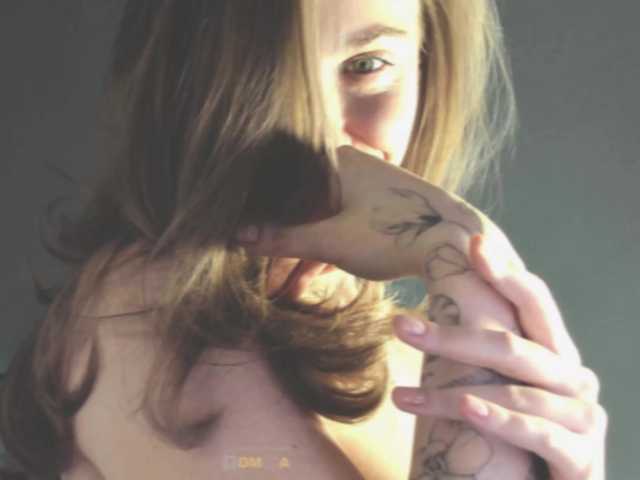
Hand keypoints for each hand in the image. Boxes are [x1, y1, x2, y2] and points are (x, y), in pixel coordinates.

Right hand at [233, 145, 517, 283]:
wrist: (457, 243)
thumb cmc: (396, 233)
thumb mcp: (333, 241)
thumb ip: (284, 238)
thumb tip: (237, 237)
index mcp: (335, 161)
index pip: (283, 180)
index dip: (259, 209)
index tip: (240, 235)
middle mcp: (349, 167)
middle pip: (299, 201)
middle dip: (278, 238)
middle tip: (258, 267)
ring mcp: (365, 188)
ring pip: (319, 218)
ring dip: (300, 249)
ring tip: (278, 284)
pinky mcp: (378, 209)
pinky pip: (339, 227)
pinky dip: (322, 250)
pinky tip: (305, 280)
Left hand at [391, 235, 607, 479]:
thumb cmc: (527, 434)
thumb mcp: (507, 389)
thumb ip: (489, 357)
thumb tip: (434, 316)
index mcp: (554, 353)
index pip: (533, 301)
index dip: (505, 271)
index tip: (472, 244)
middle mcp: (573, 377)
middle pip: (510, 345)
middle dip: (451, 335)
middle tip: (399, 326)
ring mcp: (582, 416)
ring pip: (512, 390)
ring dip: (449, 393)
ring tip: (402, 396)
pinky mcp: (581, 456)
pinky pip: (534, 430)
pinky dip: (497, 418)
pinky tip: (466, 408)